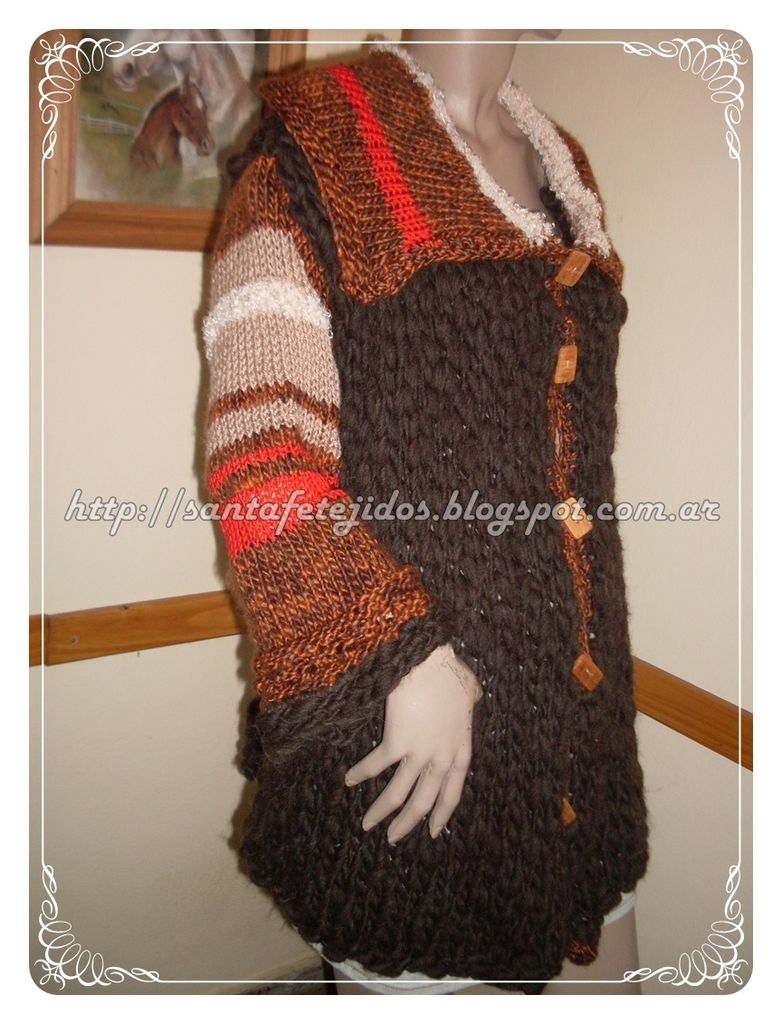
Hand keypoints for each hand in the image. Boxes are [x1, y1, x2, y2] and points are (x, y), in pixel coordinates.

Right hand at [343, 643, 482, 843]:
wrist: (429, 661)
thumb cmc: (450, 672)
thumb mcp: (472, 692)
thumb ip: (471, 703)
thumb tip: (472, 699)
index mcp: (461, 751)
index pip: (452, 794)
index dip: (441, 815)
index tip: (433, 832)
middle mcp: (441, 758)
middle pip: (424, 802)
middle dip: (407, 824)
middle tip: (393, 839)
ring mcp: (420, 752)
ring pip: (399, 794)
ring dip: (381, 812)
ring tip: (367, 825)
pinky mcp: (397, 742)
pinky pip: (376, 766)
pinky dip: (361, 775)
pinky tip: (349, 780)